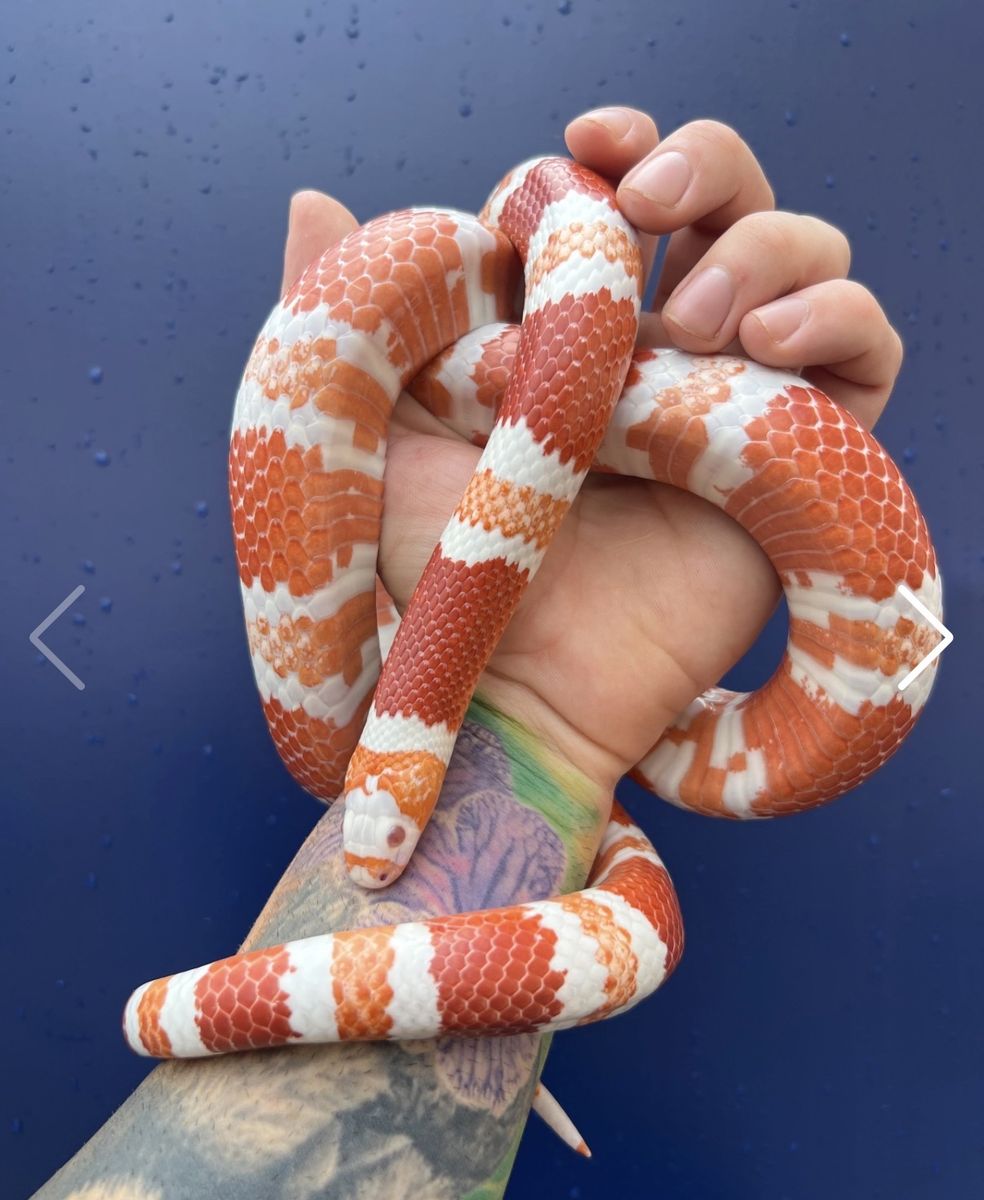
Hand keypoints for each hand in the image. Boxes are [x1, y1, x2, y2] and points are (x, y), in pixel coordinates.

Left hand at [279, 106, 903, 798]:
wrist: (513, 682)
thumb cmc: (436, 564)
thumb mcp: (371, 425)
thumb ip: (344, 309)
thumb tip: (312, 201)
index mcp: (570, 327)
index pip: (623, 199)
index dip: (616, 154)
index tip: (581, 151)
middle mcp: (659, 351)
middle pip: (726, 199)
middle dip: (704, 165)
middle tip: (644, 204)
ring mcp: (732, 399)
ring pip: (806, 254)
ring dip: (768, 244)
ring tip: (695, 317)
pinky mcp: (796, 458)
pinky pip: (869, 356)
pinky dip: (842, 316)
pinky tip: (769, 344)